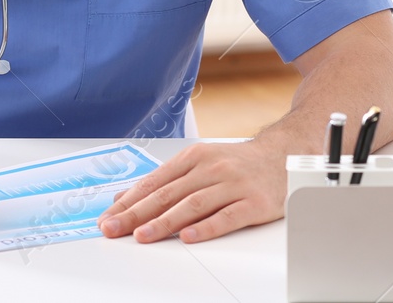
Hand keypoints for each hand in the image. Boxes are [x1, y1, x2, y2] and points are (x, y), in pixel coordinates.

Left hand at [97, 139, 286, 243]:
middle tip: (114, 228)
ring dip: (164, 222)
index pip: (154, 182)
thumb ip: (166, 180)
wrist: (284, 156)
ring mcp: (233, 184)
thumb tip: (126, 198)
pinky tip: (188, 236)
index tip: (108, 217)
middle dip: (136, 213)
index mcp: (194, 157)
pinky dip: (205, 228)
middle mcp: (212, 168)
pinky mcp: (254, 202)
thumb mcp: (200, 163)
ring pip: (193, 204)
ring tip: (143, 236)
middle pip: (168, 193)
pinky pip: (227, 217)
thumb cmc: (237, 164)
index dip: (129, 201)